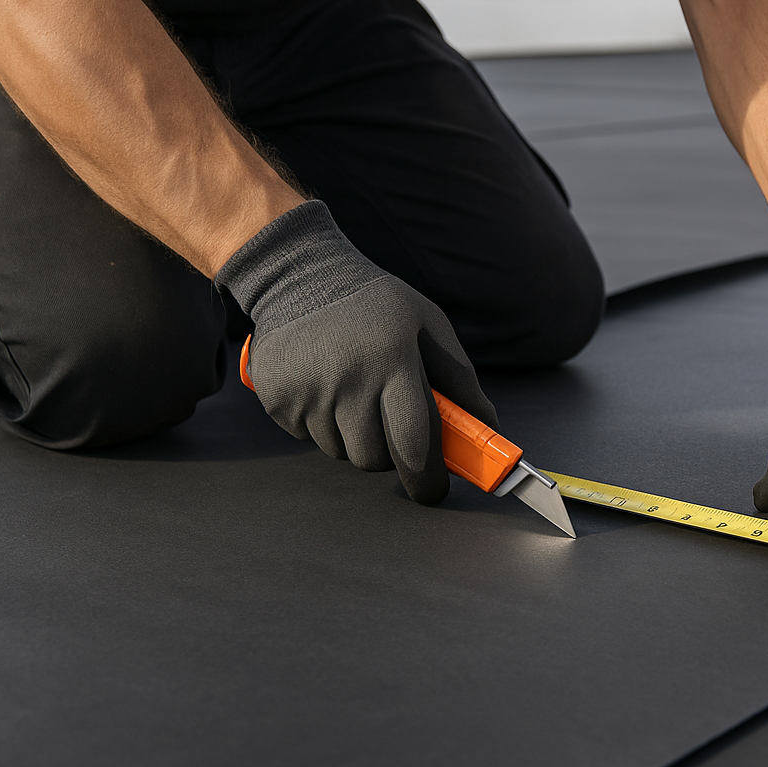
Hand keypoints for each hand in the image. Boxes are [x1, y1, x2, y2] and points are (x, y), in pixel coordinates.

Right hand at [217, 201, 495, 501]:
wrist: (302, 276)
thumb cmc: (377, 304)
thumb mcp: (429, 326)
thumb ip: (459, 379)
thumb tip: (488, 426)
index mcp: (394, 360)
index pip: (415, 442)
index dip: (428, 478)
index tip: (435, 490)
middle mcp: (349, 380)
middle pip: (375, 458)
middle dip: (391, 456)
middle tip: (394, 429)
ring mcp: (309, 393)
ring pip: (342, 452)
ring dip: (356, 438)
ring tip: (357, 395)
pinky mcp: (279, 401)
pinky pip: (310, 438)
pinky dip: (324, 425)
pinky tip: (327, 387)